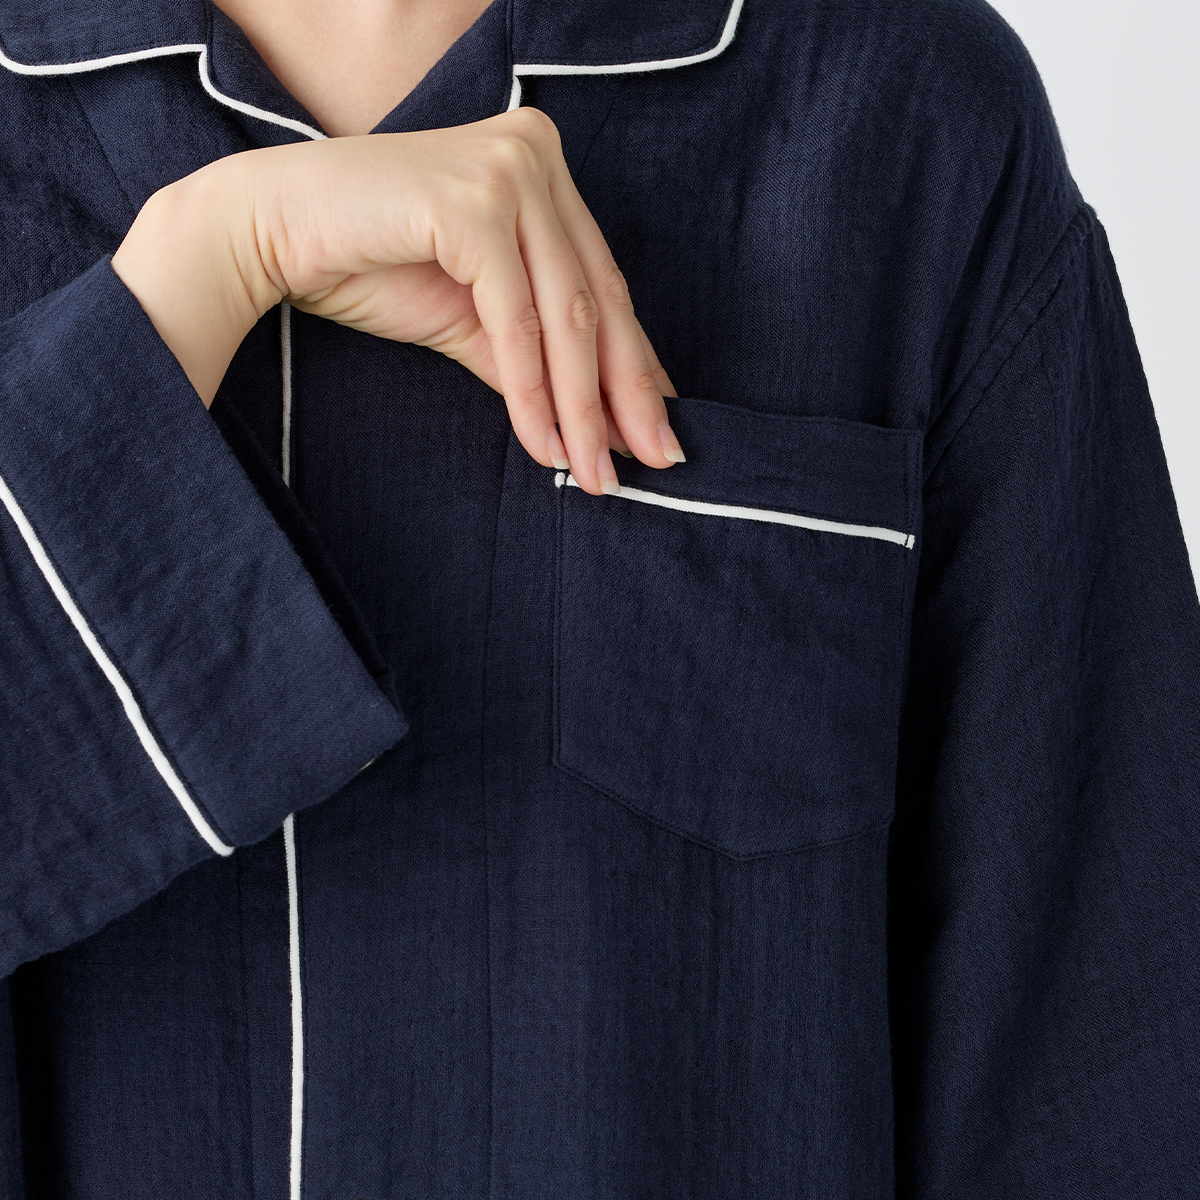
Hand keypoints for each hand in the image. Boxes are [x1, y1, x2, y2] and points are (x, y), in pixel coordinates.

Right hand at [111, 108, 682, 494]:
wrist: (268, 229)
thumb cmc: (367, 263)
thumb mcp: (472, 319)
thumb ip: (536, 356)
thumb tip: (602, 420)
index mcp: (542, 170)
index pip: (603, 282)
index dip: (633, 365)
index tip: (653, 429)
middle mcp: (536, 156)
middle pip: (598, 298)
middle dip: (624, 394)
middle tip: (650, 460)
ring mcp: (508, 171)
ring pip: (566, 314)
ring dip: (581, 406)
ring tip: (590, 470)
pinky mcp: (474, 202)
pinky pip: (517, 317)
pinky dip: (532, 388)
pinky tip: (542, 440)